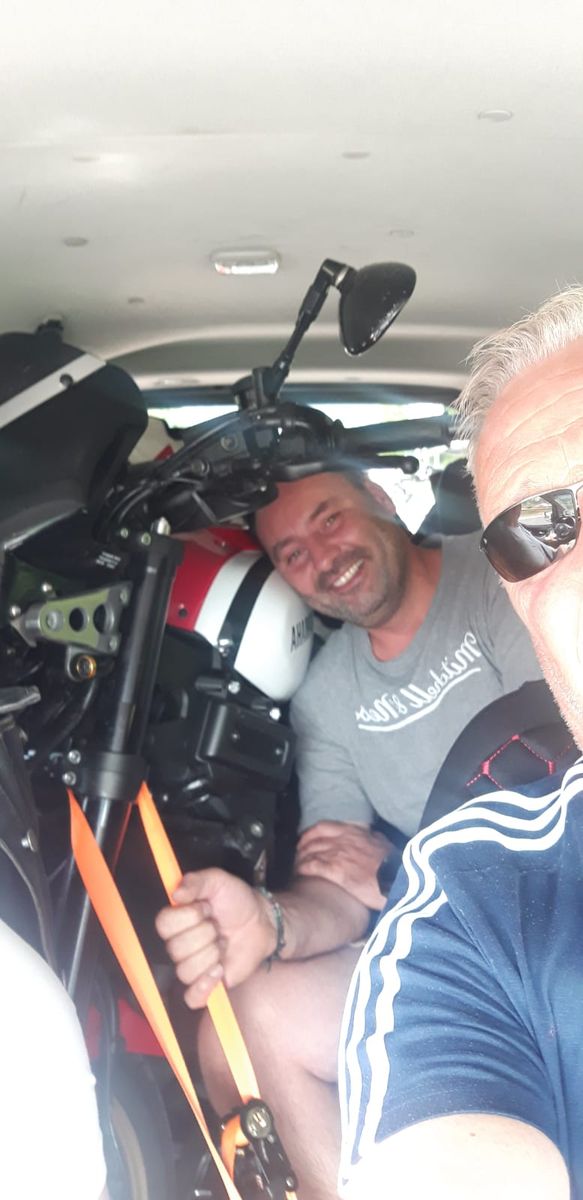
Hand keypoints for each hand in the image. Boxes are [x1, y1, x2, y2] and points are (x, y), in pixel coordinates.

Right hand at [155, 868, 276, 1007]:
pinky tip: (219, 970)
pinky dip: (204, 987)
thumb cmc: (238, 901)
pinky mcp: (206, 985)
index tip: (207, 908)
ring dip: (211, 955)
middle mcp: (180, 944)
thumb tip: (175, 893)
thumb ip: (196, 882)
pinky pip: (192, 998)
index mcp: (178, 919)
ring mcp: (192, 966)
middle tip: (219, 926)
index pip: (163, 924)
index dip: (187, 916)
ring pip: (185, 971)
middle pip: (176, 949)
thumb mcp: (219, 881)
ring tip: (224, 944)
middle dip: (205, 935)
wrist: (261, 922)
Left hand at [294, 821, 391, 909]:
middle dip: (302, 846)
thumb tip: (371, 836)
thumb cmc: (394, 864)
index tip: (306, 838)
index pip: (324, 827)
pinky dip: (303, 868)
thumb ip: (373, 838)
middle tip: (298, 853)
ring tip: (296, 865)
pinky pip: (313, 866)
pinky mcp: (335, 871)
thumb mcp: (384, 843)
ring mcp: (337, 854)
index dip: (311, 832)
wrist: (396, 877)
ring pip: (311, 852)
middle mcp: (342, 840)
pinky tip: (300, 873)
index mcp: (353, 832)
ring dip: (301, 858)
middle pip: (313, 839)